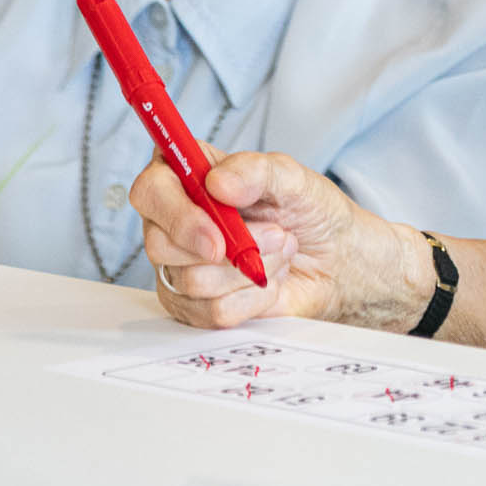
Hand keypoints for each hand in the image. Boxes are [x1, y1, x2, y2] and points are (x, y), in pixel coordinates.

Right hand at [133, 144, 423, 331]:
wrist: (335, 259)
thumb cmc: (309, 211)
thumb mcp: (293, 178)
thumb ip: (256, 171)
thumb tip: (216, 183)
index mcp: (187, 176)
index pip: (150, 191)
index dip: (177, 217)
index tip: (218, 236)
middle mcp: (174, 221)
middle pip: (160, 245)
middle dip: (229, 249)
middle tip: (276, 234)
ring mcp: (179, 266)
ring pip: (191, 283)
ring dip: (250, 269)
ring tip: (280, 249)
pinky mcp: (194, 306)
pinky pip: (211, 313)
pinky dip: (253, 298)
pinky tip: (269, 278)